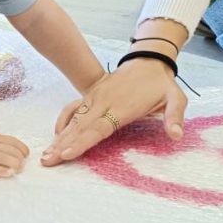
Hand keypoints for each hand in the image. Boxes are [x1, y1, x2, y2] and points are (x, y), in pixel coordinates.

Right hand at [0, 121, 28, 177]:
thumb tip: (4, 140)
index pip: (12, 141)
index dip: (22, 148)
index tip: (26, 154)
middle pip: (10, 150)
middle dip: (19, 158)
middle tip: (22, 165)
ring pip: (2, 157)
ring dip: (13, 163)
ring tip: (19, 169)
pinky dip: (0, 170)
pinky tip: (9, 173)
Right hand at [41, 58, 186, 165]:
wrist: (147, 61)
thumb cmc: (160, 85)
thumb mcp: (176, 97)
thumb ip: (175, 116)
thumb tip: (176, 136)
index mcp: (122, 107)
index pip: (98, 128)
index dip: (82, 141)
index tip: (67, 153)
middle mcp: (104, 102)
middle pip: (80, 127)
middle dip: (62, 144)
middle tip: (47, 161)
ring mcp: (95, 98)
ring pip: (74, 120)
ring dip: (59, 138)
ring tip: (46, 153)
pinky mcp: (90, 95)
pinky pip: (73, 109)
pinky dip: (63, 121)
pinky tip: (56, 135)